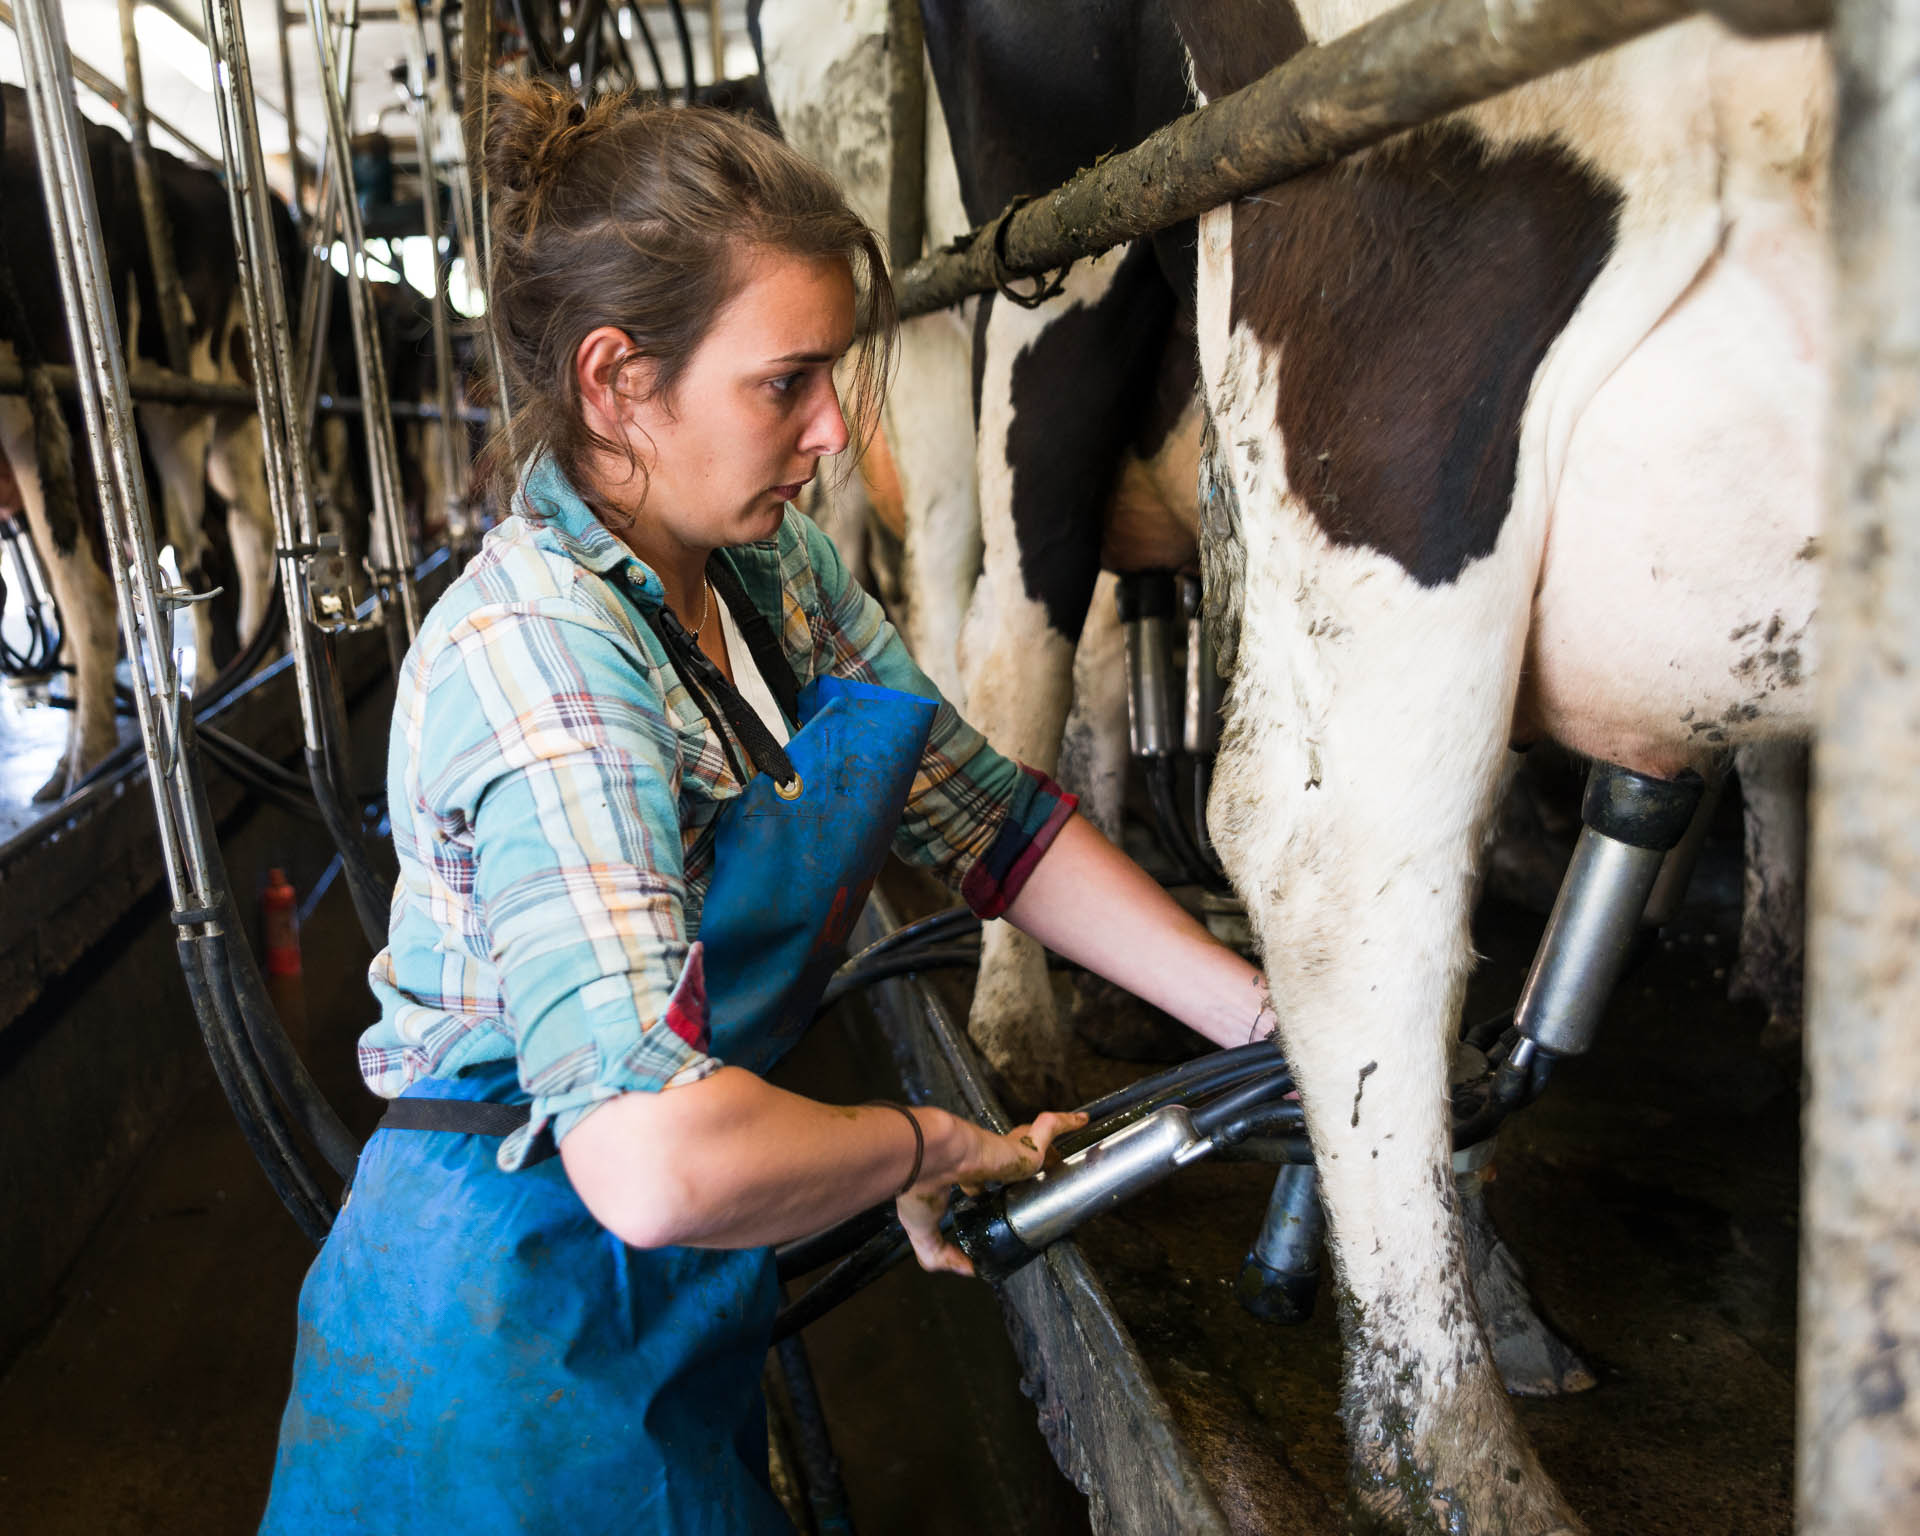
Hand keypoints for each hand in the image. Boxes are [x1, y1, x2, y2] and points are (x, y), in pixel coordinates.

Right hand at [896, 1109, 1087, 1276]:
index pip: (980, 1181)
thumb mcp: (922, 1232)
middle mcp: (984, 1161)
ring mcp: (1004, 1151)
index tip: (995, 1193)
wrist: (924, 1158)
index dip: (989, 1187)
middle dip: (1021, 1161)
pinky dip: (1064, 1123)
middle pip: (1009, 1159)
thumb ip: (941, 1255)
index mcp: (961, 1176)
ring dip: (1044, 1143)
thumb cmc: (920, 1188)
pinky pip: (1050, 1130)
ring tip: (1062, 1150)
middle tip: (1040, 1175)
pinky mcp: (1021, 1146)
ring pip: (1030, 1143)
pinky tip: (1082, 1122)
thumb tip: (969, 1270)